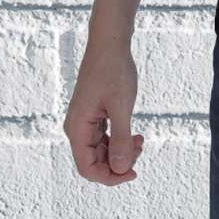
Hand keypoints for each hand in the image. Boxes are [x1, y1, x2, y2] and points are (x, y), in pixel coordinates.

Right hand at [63, 39, 144, 184]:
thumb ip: (120, 138)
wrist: (110, 42)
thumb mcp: (121, 105)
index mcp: (77, 128)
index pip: (88, 168)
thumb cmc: (114, 69)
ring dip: (121, 151)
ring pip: (101, 151)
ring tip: (140, 139)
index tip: (133, 172)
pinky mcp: (94, 115)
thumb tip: (120, 168)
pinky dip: (120, 139)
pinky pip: (104, 138)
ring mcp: (85, 121)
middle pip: (95, 162)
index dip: (110, 176)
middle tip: (141, 146)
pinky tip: (135, 134)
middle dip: (119, 162)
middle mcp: (77, 128)